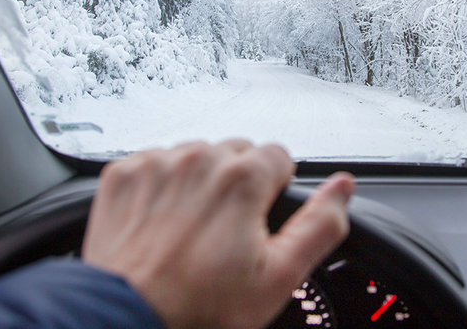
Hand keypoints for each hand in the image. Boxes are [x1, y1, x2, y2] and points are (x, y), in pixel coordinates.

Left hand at [82, 141, 354, 328]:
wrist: (127, 318)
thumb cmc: (201, 306)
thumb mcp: (279, 276)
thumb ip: (320, 224)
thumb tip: (342, 187)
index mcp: (243, 178)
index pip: (278, 156)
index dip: (273, 191)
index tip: (257, 219)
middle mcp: (199, 159)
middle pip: (237, 153)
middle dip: (238, 183)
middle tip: (225, 231)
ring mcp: (157, 163)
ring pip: (196, 155)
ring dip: (200, 181)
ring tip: (190, 229)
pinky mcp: (123, 173)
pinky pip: (156, 163)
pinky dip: (162, 185)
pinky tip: (161, 222)